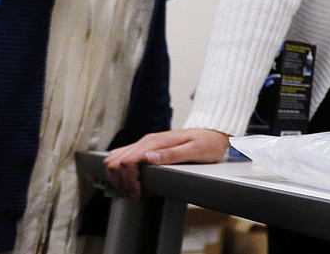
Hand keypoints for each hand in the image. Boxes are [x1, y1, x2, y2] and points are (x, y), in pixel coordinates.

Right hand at [104, 128, 230, 199]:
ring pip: (116, 158)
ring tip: (132, 191)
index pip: (127, 161)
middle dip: (120, 181)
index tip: (137, 193)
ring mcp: (146, 143)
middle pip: (116, 161)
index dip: (128, 180)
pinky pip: (124, 157)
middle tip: (134, 195)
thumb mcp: (196, 150)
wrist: (214, 133)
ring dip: (118, 177)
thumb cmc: (208, 143)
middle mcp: (148, 141)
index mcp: (156, 142)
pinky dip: (122, 171)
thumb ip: (172, 154)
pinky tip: (132, 181)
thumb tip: (149, 157)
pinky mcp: (147, 147)